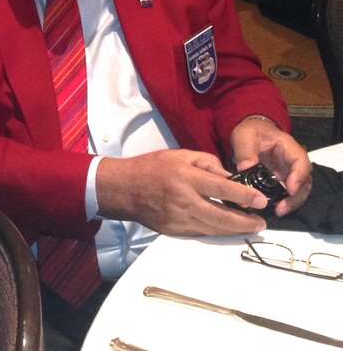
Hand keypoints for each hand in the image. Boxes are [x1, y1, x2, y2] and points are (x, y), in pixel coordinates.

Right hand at [96, 149, 268, 235]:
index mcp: (185, 177)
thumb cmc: (151, 167)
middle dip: (245, 221)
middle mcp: (183, 200)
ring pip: (213, 229)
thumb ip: (207, 163)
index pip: (221, 189)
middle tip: (261, 221)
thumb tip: (229, 177)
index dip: (244, 196)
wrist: (125, 188)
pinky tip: (226, 227)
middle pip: (222, 216)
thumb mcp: (180, 154)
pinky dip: (216, 230)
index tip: (261, 200)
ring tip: (249, 226)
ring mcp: (178, 218)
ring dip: (234, 230)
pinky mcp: (174, 230)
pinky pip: (200, 232)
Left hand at [230, 116, 311, 216]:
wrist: (251, 132)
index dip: (299, 176)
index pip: (301, 162)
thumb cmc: (251, 131)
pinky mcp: (281, 180)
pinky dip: (281, 201)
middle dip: (295, 197)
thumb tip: (244, 168)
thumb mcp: (245, 136)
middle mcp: (292, 162)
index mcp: (288, 147)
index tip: (290, 189)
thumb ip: (245, 151)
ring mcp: (288, 172)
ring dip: (290, 202)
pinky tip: (272, 208)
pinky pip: (286, 193)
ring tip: (278, 211)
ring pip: (298, 190)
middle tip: (281, 208)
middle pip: (304, 181)